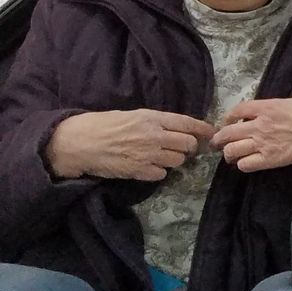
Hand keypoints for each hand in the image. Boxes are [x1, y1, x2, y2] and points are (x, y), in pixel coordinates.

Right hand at [45, 109, 215, 181]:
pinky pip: (161, 175)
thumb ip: (157, 122)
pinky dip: (159, 172)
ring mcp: (148, 155)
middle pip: (188, 144)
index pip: (187, 123)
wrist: (79, 142)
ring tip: (160, 157)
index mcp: (153, 118)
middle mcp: (155, 136)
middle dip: (188, 147)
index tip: (212, 133)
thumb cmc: (103, 124)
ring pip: (177, 161)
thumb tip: (178, 128)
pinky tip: (148, 166)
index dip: (203, 129)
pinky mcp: (138, 172)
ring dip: (174, 160)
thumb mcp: (133, 115)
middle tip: (180, 148)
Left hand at [211, 96, 291, 171]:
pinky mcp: (271, 160)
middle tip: (219, 144)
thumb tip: (288, 107)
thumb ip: (286, 104)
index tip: (228, 122)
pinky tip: (248, 162)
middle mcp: (260, 125)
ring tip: (232, 156)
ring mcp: (264, 143)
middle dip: (219, 140)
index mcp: (268, 107)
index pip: (237, 110)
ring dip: (229, 154)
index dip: (228, 117)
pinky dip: (243, 165)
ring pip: (231, 151)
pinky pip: (245, 165)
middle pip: (227, 133)